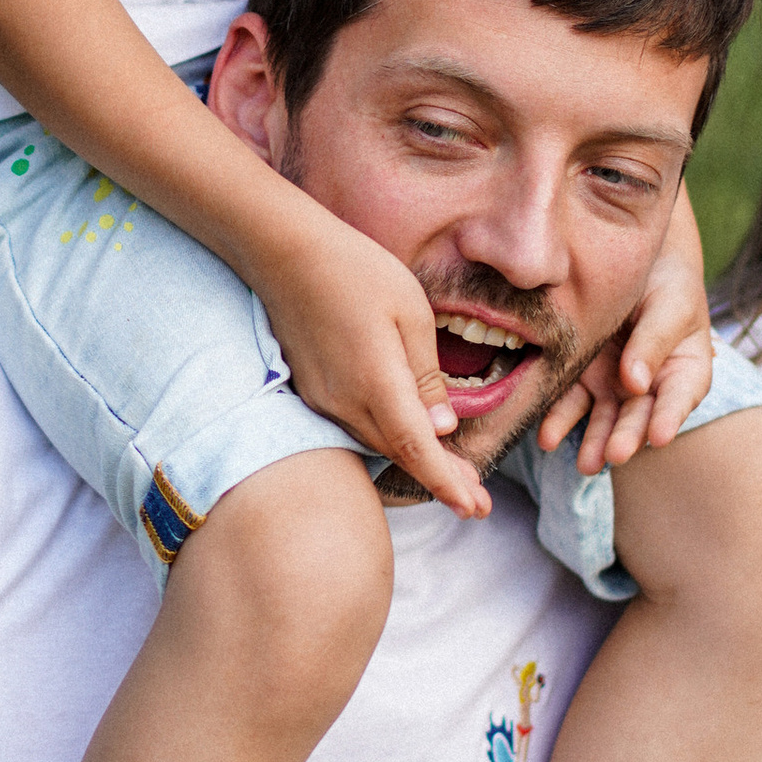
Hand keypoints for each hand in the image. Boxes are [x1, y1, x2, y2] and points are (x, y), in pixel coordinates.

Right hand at [256, 209, 484, 517]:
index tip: (474, 509)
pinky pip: (355, 427)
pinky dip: (387, 440)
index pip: (417, 449)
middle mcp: (344, 402)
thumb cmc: (356, 271)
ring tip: (455, 476)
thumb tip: (442, 430)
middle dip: (440, 480)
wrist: (284, 253)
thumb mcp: (411, 313)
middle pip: (398, 455)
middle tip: (478, 503)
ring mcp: (323, 399)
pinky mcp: (312, 390)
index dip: (447, 483)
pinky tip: (407, 438)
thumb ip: (427, 378)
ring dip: (413, 461)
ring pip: (376, 443)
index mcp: (377, 382)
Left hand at [537, 236, 714, 477]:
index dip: (671, 417)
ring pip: (605, 418)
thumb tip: (636, 383)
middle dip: (627, 437)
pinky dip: (559, 420)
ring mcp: (614, 385)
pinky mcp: (582, 379)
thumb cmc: (665, 280)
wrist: (630, 257)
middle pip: (639, 416)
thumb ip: (654, 341)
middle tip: (615, 454)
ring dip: (594, 442)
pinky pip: (570, 403)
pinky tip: (548, 438)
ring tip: (584, 464)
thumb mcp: (669, 303)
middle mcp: (650, 387)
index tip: (660, 435)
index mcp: (684, 370)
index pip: (680, 398)